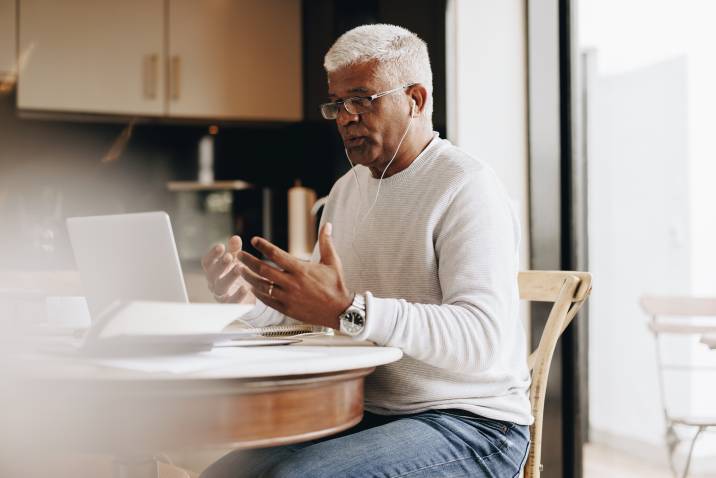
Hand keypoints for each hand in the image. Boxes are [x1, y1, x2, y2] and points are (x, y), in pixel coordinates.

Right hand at [201, 235, 254, 303]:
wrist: (247, 295)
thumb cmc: (238, 275)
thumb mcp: (237, 260)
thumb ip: (235, 250)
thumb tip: (235, 238)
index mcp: (214, 270)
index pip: (207, 262)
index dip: (212, 255)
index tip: (221, 246)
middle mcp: (214, 283)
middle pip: (212, 274)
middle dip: (220, 265)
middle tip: (229, 256)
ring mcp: (222, 295)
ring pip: (220, 287)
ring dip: (229, 277)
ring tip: (239, 268)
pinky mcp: (231, 305)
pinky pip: (232, 302)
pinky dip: (238, 295)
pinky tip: (245, 288)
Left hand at [237, 223, 351, 328]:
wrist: (340, 310)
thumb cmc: (336, 285)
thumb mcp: (333, 261)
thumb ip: (326, 242)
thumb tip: (328, 225)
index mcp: (301, 270)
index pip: (276, 255)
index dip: (263, 246)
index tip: (254, 240)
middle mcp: (292, 283)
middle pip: (263, 270)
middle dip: (248, 261)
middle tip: (238, 255)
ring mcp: (288, 297)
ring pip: (262, 286)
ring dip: (248, 277)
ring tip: (239, 270)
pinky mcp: (287, 309)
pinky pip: (267, 301)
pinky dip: (257, 293)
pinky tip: (251, 288)